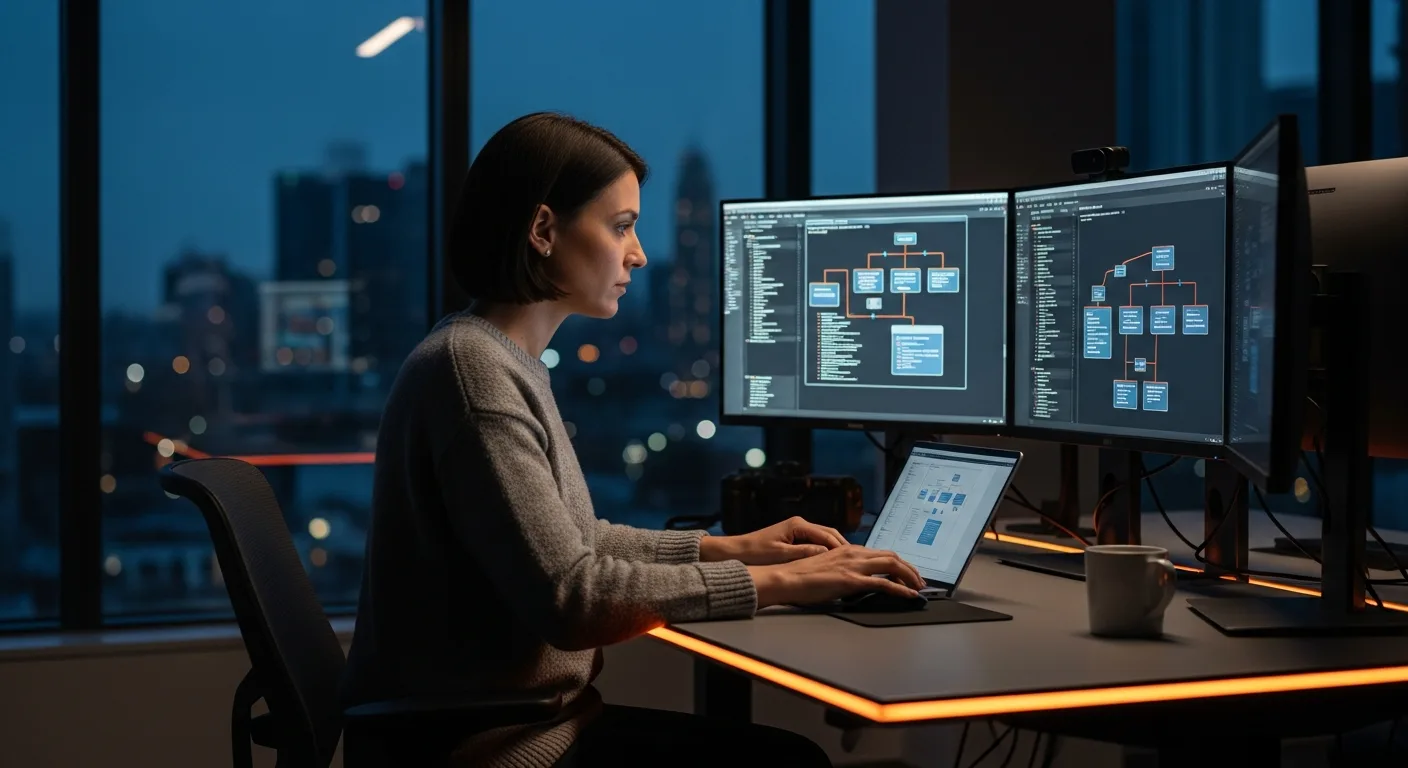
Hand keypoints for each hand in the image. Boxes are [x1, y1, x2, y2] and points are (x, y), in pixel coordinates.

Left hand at [700, 516, 847, 565]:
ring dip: (835, 548)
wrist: (737, 550)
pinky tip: (831, 561)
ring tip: (848, 561)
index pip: (826, 535)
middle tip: (857, 559)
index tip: (853, 557)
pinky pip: (815, 542)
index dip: (841, 547)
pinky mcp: (794, 537)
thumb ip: (804, 552)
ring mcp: (797, 530)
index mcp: (798, 525)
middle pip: (829, 534)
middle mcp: (799, 524)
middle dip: (842, 546)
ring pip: (824, 538)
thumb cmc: (756, 552)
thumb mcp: (781, 554)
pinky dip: (825, 550)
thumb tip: (826, 553)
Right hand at [746, 545, 926, 607]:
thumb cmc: (800, 576)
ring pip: (892, 565)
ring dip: (910, 576)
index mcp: (847, 549)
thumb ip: (843, 570)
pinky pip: (884, 583)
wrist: (786, 578)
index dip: (898, 562)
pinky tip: (909, 595)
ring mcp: (854, 565)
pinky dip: (901, 589)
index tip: (906, 572)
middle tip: (919, 580)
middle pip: (892, 556)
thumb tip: (855, 580)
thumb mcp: (826, 568)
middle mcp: (853, 553)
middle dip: (910, 568)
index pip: (880, 553)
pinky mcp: (852, 580)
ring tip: (919, 587)